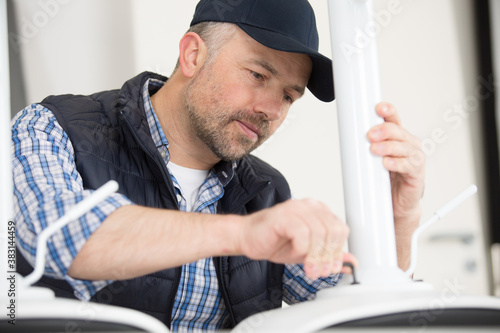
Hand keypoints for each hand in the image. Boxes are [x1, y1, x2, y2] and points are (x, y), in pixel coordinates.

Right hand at [237, 198, 355, 279]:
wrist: (247, 238)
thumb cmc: (275, 242)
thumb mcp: (308, 253)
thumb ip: (329, 256)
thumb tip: (352, 264)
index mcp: (318, 211)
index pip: (341, 228)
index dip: (338, 250)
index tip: (331, 267)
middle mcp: (309, 206)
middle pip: (333, 230)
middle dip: (328, 256)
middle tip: (319, 271)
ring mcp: (296, 208)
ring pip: (319, 233)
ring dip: (314, 256)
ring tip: (307, 267)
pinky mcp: (283, 215)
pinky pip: (302, 234)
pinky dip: (300, 249)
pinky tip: (292, 252)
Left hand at [367, 102, 424, 221]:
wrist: (396, 202)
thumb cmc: (385, 178)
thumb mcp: (373, 159)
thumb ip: (365, 147)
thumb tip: (346, 136)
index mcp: (398, 138)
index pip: (394, 120)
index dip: (388, 112)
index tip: (378, 108)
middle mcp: (409, 145)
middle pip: (398, 132)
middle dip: (384, 131)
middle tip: (370, 135)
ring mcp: (414, 159)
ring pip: (403, 148)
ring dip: (388, 147)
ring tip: (374, 150)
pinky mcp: (416, 174)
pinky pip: (408, 166)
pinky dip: (396, 163)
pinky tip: (387, 163)